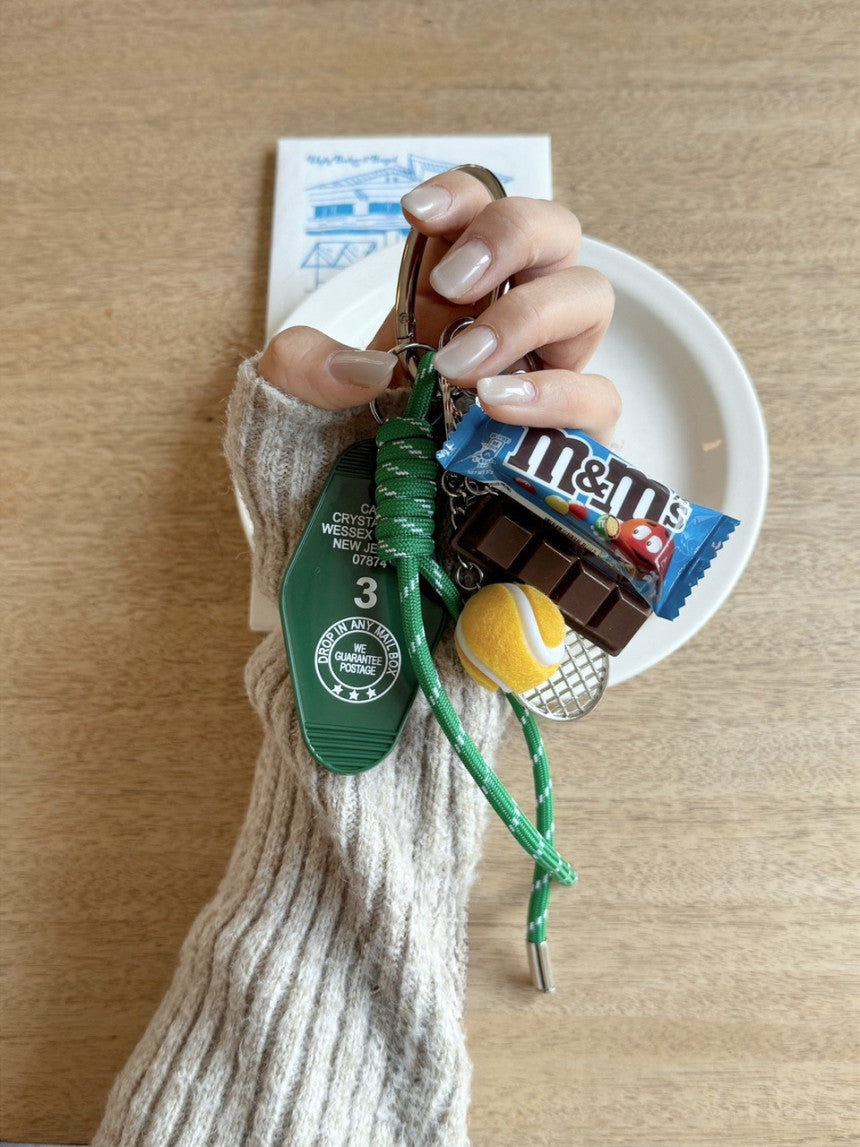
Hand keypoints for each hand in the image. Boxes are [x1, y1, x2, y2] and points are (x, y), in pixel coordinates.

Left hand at [258, 168, 619, 442]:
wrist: (360, 544)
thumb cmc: (340, 459)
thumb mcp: (296, 403)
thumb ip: (303, 366)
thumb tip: (367, 367)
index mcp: (447, 297)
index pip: (478, 213)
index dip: (463, 195)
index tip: (416, 212)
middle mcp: (505, 322)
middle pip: (553, 234)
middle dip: (511, 237)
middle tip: (454, 285)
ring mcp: (543, 374)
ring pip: (587, 299)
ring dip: (529, 316)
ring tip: (465, 368)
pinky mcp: (566, 438)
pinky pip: (598, 398)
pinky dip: (555, 393)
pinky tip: (498, 406)